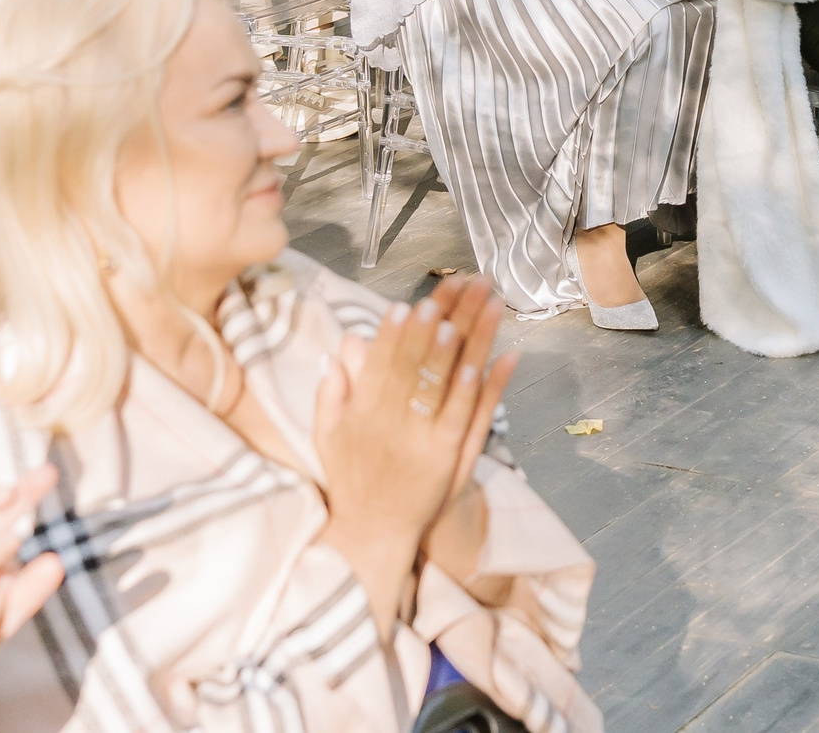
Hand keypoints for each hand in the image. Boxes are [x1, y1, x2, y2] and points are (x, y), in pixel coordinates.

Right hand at [313, 278, 515, 639]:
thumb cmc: (351, 477)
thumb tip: (340, 347)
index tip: (408, 302)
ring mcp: (419, 439)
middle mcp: (389, 422)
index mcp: (361, 412)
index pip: (380, 362)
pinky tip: (490, 360)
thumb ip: (332, 391)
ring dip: (463, 342)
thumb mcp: (329, 434)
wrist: (371, 531)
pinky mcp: (445, 457)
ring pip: (444, 382)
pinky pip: (463, 416)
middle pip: (416, 362)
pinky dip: (476, 387)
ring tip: (477, 308)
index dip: (395, 331)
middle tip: (450, 288)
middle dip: (434, 322)